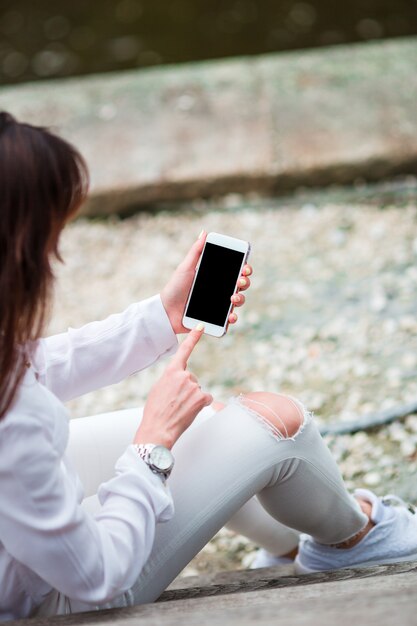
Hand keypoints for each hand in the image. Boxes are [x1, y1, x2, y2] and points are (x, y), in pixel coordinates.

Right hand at [134, 326, 212, 448]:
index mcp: (171, 371)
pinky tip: (189, 411)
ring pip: (198, 390)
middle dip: (187, 389)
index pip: (184, 350)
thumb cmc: (156, 411)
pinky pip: (205, 399)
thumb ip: (171, 378)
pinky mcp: (202, 398)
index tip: (200, 326)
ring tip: (179, 408)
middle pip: (192, 378)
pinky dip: (199, 405)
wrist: (158, 429)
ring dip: (192, 398)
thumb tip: (181, 379)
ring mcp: (194, 386)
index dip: (193, 337)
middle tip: (175, 402)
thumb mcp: (159, 388)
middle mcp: (184, 376)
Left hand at [161, 231, 252, 333]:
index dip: (245, 269)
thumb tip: (204, 232)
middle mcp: (220, 291)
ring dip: (240, 299)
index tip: (245, 268)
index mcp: (215, 277)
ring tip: (233, 298)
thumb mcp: (185, 268)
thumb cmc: (175, 288)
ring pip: (238, 302)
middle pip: (241, 286)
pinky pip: (228, 320)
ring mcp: (219, 306)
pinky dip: (232, 318)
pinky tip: (230, 316)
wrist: (166, 312)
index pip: (236, 271)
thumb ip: (196, 251)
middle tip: (240, 281)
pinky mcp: (216, 320)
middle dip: (245, 282)